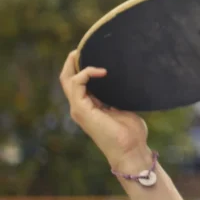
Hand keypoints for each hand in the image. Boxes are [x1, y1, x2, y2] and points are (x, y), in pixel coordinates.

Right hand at [59, 50, 150, 170]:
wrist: (131, 150)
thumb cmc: (131, 133)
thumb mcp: (124, 108)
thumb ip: (118, 97)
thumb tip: (125, 82)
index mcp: (89, 107)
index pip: (77, 83)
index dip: (80, 67)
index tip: (93, 54)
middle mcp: (80, 107)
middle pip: (67, 80)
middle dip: (72, 62)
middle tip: (80, 49)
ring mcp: (79, 109)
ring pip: (67, 80)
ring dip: (74, 64)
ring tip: (83, 53)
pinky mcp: (82, 110)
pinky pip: (77, 85)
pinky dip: (86, 74)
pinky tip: (101, 71)